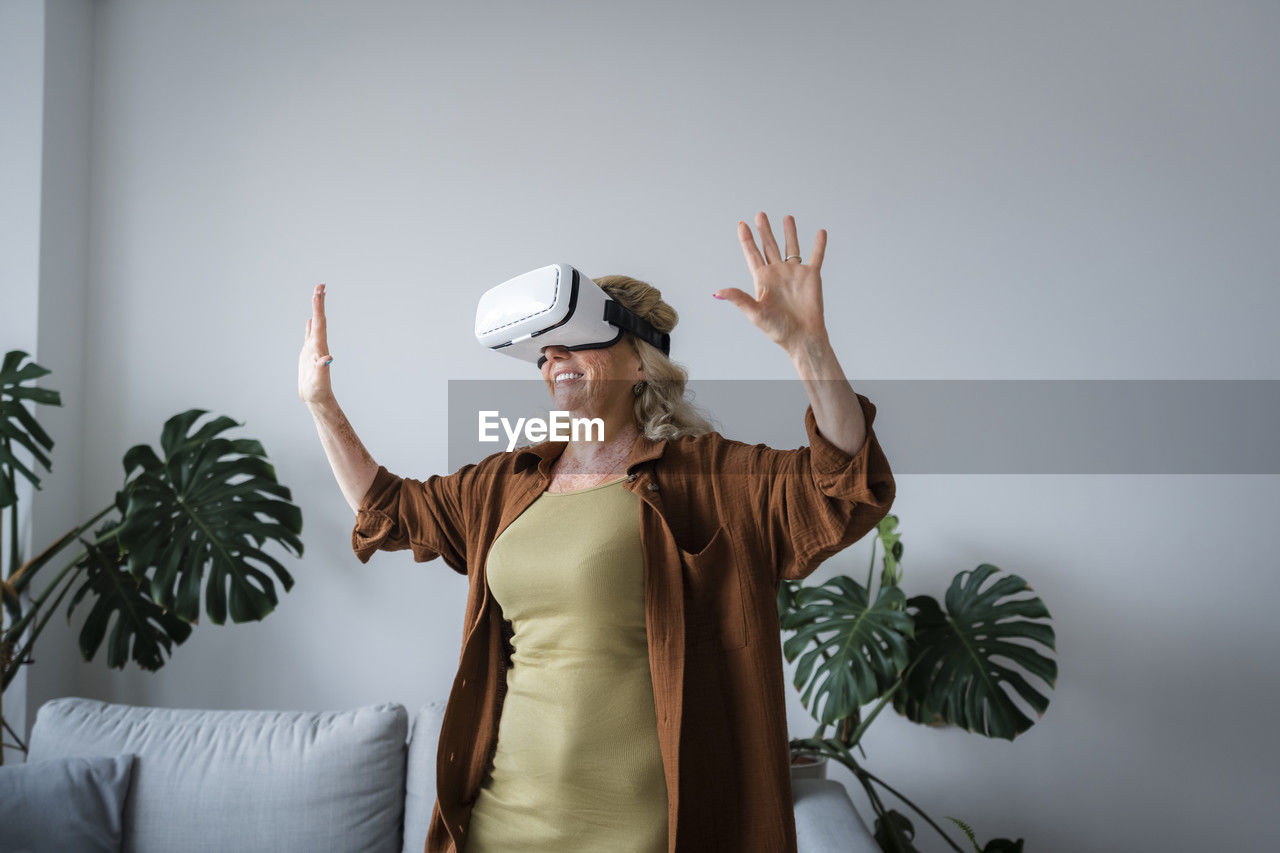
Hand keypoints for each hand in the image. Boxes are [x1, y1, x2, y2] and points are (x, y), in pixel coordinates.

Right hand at [298, 283, 334, 404]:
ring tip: (317, 295)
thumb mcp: (319, 381)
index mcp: (320, 348)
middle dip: (319, 303)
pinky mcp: (309, 354)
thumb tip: (328, 359)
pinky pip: (309, 335)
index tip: (321, 291)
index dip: (319, 307)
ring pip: (315, 325)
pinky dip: (310, 326)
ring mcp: (314, 348)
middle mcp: (318, 345)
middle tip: (320, 285)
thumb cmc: (318, 391)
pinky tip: (310, 320)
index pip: (320, 323)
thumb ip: (322, 369)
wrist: (317, 398)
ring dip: (316, 310)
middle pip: (319, 320)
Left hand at [716, 211, 829, 355]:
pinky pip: (816, 256)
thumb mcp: (754, 313)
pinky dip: (819, 244)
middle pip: (769, 246)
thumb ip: (738, 298)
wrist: (802, 337)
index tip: (741, 225)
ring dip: (789, 232)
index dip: (746, 239)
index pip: (752, 254)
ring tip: (787, 217)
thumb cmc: (778, 329)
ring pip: (791, 247)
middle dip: (765, 230)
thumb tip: (717, 292)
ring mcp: (795, 273)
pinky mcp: (812, 276)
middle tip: (760, 214)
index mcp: (763, 279)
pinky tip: (820, 232)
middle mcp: (778, 273)